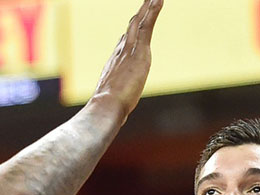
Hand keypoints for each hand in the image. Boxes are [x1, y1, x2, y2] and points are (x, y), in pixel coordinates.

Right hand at [88, 0, 162, 122]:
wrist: (106, 106)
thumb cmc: (107, 111)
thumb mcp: (112, 107)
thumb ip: (114, 107)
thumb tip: (113, 118)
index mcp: (115, 64)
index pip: (124, 44)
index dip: (129, 33)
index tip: (133, 23)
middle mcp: (121, 53)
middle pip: (131, 29)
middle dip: (139, 16)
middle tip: (147, 2)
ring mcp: (129, 50)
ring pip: (140, 23)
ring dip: (148, 8)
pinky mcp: (139, 50)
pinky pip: (147, 25)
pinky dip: (153, 11)